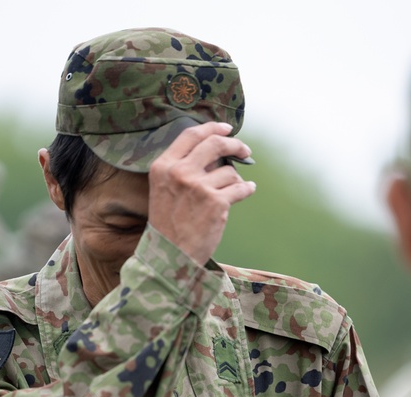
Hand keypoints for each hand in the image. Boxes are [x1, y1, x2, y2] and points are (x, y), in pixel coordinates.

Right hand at [147, 121, 255, 264]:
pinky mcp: (216, 202)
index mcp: (163, 167)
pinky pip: (240, 187)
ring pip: (229, 171)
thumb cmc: (169, 225)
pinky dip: (246, 189)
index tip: (226, 128)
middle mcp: (180, 172)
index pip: (191, 135)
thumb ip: (185, 169)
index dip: (212, 127)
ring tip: (230, 193)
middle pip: (215, 143)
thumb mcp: (165, 190)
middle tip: (245, 150)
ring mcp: (198, 186)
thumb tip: (219, 153)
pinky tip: (247, 191)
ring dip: (235, 180)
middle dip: (235, 144)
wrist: (170, 256)